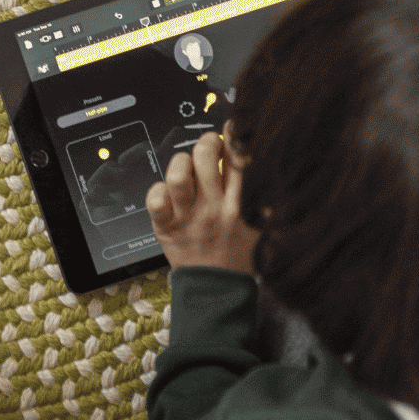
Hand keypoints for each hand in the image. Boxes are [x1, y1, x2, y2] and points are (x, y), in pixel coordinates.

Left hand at [147, 131, 257, 272]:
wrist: (217, 290)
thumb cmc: (237, 256)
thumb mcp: (260, 227)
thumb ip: (262, 200)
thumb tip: (264, 169)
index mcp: (240, 206)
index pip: (239, 161)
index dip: (234, 138)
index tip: (231, 129)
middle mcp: (214, 208)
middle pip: (205, 158)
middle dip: (206, 143)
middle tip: (208, 146)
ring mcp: (188, 217)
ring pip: (178, 174)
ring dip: (181, 163)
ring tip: (187, 167)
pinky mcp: (166, 226)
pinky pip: (154, 198)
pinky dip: (157, 189)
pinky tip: (167, 192)